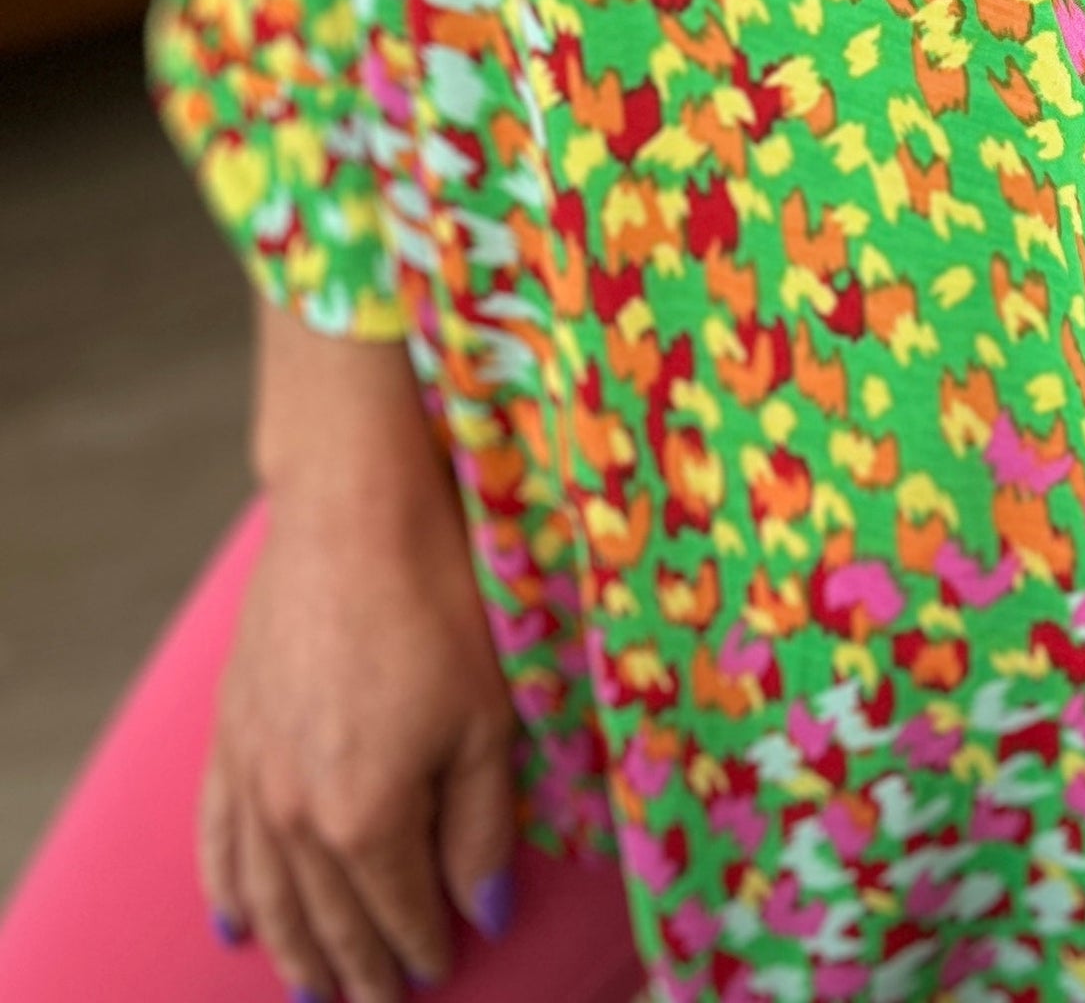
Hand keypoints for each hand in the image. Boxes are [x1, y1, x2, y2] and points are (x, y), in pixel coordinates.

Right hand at [200, 307, 518, 999]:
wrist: (350, 511)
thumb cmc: (435, 603)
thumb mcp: (485, 718)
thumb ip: (481, 827)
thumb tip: (485, 912)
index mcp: (365, 817)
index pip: (397, 911)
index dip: (422, 946)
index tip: (440, 971)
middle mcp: (294, 813)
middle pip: (328, 916)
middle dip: (358, 969)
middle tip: (380, 1002)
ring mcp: (251, 774)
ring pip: (268, 894)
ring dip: (293, 948)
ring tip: (314, 990)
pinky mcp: (229, 733)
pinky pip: (218, 836)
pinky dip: (227, 887)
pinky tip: (234, 921)